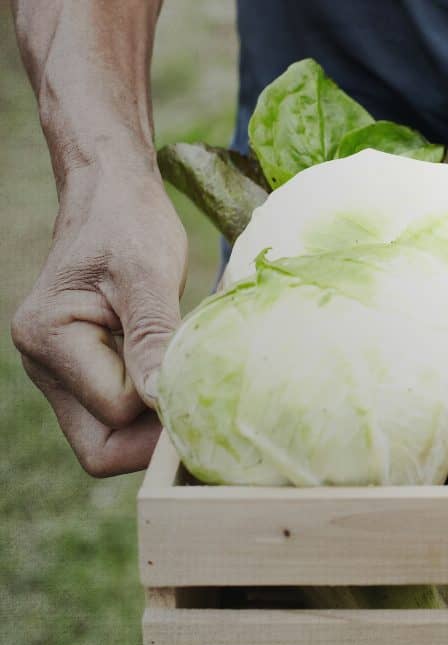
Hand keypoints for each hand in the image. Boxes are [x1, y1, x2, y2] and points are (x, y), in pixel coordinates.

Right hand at [11, 165, 186, 475]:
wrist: (111, 197)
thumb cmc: (129, 224)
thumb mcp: (148, 274)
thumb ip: (153, 337)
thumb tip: (163, 400)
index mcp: (49, 337)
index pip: (114, 413)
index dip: (162, 410)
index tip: (205, 386)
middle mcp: (44, 364)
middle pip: (100, 447)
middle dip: (153, 440)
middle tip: (203, 406)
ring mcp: (61, 374)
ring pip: (109, 437)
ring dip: (154, 425)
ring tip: (192, 385)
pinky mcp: (84, 373)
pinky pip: (118, 416)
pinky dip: (150, 409)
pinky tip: (179, 379)